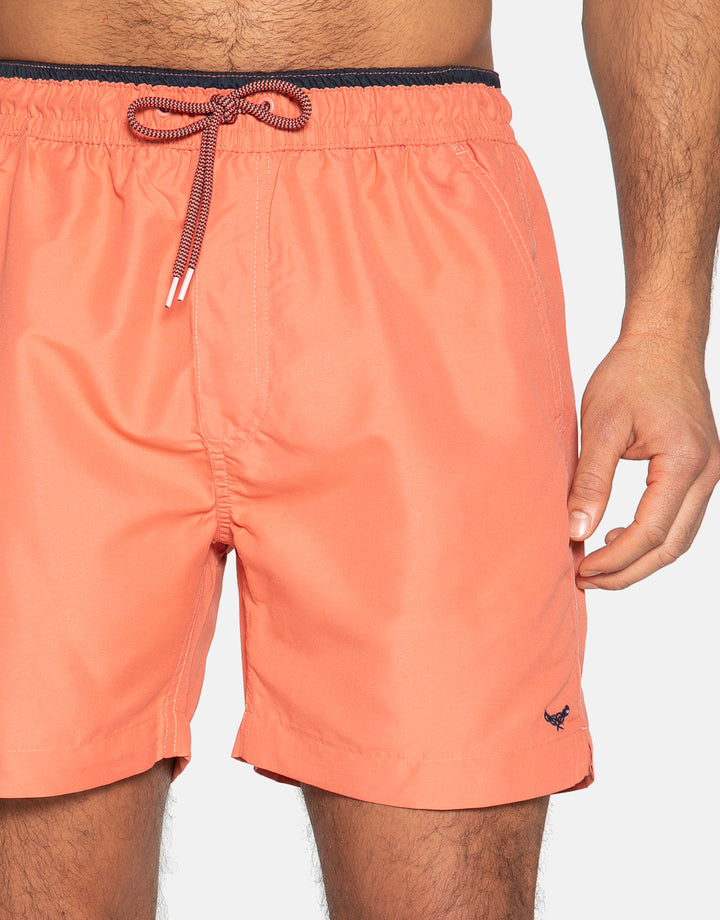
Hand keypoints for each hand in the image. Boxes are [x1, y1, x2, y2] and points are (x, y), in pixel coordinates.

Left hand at [567, 331, 719, 589]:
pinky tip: (617, 537)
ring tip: (596, 567)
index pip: (651, 532)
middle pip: (671, 546)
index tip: (580, 569)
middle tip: (585, 580)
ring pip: (679, 538)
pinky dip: (651, 538)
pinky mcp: (700, 471)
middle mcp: (707, 473)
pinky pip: (680, 519)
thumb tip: (575, 530)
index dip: (614, 560)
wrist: (663, 342)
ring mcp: (709, 474)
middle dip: (627, 571)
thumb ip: (590, 480)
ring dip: (639, 559)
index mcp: (685, 461)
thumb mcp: (600, 424)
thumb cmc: (632, 373)